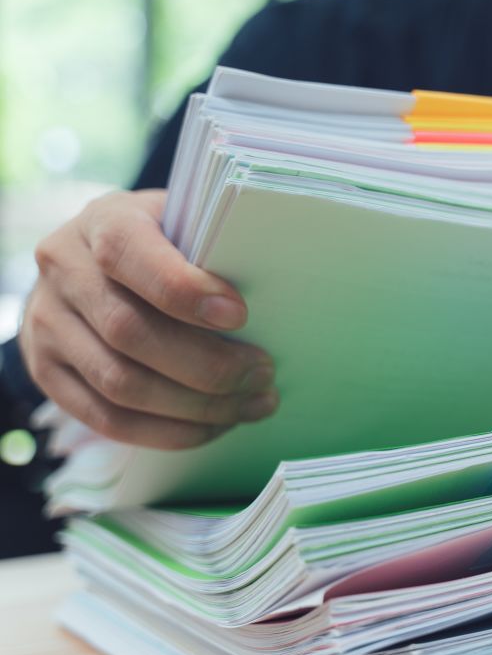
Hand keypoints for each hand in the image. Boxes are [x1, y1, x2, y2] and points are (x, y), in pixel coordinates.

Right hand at [18, 189, 276, 448]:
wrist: (87, 266)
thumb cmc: (162, 244)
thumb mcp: (184, 225)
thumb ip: (215, 250)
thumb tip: (281, 292)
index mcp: (103, 222)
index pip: (129, 254)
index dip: (182, 290)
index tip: (239, 315)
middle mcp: (64, 270)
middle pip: (130, 332)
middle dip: (207, 365)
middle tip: (263, 374)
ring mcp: (47, 325)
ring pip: (120, 384)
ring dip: (196, 406)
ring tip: (251, 404)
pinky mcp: (48, 372)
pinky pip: (107, 418)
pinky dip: (168, 431)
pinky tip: (214, 425)